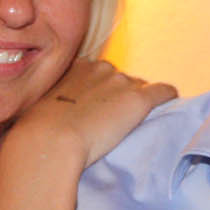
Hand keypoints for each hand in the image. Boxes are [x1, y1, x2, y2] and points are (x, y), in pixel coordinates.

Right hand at [15, 59, 176, 167]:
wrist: (49, 142)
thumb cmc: (38, 134)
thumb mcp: (43, 108)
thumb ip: (56, 103)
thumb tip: (59, 116)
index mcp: (78, 67)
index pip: (100, 74)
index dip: (102, 93)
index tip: (100, 109)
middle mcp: (101, 68)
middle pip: (122, 80)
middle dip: (121, 97)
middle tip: (114, 121)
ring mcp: (121, 83)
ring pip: (140, 88)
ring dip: (138, 103)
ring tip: (134, 123)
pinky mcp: (138, 100)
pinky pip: (163, 92)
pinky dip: (167, 96)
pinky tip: (171, 104)